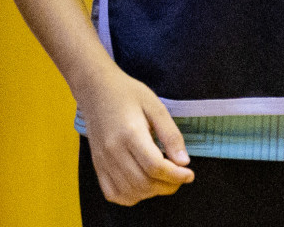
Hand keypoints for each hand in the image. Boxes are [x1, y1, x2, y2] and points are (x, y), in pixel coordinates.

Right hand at [76, 62, 193, 204]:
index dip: (177, 175)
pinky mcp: (97, 164)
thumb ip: (171, 134)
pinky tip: (141, 183)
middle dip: (168, 186)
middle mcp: (112, 149)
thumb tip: (183, 162)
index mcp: (129, 133)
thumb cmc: (126, 93)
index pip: (155, 167)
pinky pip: (113, 193)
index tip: (189, 173)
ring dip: (152, 191)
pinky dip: (130, 196)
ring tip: (161, 178)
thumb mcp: (155, 106)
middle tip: (178, 174)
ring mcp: (102, 159)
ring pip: (130, 192)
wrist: (93, 87)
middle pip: (144, 183)